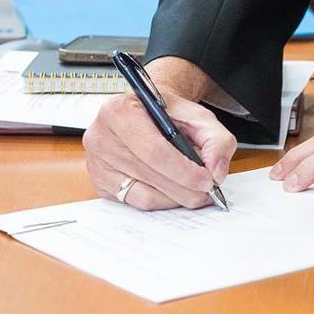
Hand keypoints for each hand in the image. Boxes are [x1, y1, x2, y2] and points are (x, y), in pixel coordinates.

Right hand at [84, 87, 235, 210]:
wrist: (147, 113)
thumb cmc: (168, 114)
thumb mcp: (198, 116)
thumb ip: (216, 139)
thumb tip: (216, 171)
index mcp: (119, 111)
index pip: (153, 149)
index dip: (183, 169)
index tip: (207, 180)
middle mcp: (101, 137)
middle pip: (149, 174)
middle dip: (184, 188)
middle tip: (208, 192)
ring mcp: (97, 163)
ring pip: (143, 194)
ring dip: (175, 198)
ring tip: (194, 190)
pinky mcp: (101, 184)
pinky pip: (135, 202)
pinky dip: (161, 201)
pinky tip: (175, 192)